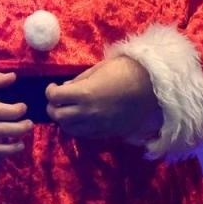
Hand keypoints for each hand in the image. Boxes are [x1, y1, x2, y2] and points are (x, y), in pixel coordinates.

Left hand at [45, 55, 160, 139]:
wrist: (153, 87)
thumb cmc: (126, 71)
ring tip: (68, 110)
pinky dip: (78, 127)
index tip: (53, 87)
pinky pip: (85, 134)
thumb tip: (65, 87)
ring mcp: (97, 124)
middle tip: (57, 100)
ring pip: (69, 129)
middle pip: (58, 116)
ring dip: (64, 120)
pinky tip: (82, 118)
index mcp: (84, 93)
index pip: (55, 97)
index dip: (50, 91)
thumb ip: (79, 80)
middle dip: (53, 108)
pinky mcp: (107, 132)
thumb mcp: (98, 69)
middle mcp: (87, 112)